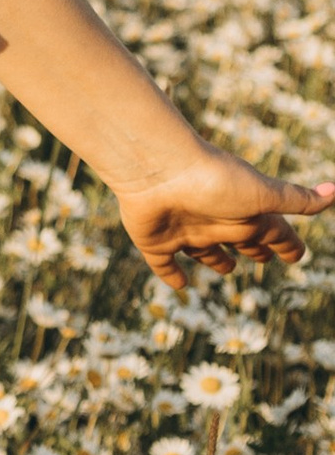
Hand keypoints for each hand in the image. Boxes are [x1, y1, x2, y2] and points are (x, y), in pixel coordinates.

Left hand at [110, 147, 334, 289]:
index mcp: (247, 213)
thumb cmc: (214, 179)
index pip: (274, 233)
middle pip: (242, 240)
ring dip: (216, 260)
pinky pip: (164, 264)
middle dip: (255, 249)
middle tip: (264, 257)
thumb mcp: (262, 194)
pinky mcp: (156, 241)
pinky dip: (172, 275)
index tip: (297, 254)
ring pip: (205, 251)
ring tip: (226, 268)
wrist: (157, 169)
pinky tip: (180, 285)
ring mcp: (186, 230)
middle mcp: (218, 221)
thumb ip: (295, 199)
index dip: (286, 245)